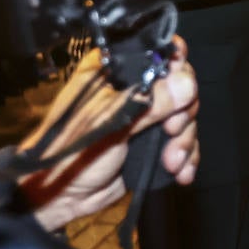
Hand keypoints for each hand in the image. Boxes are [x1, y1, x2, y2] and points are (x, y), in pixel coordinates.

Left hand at [17, 39, 199, 231]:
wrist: (61, 197)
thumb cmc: (72, 150)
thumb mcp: (110, 121)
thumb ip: (150, 101)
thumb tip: (187, 84)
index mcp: (117, 69)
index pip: (158, 51)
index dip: (177, 66)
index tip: (183, 89)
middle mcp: (134, 86)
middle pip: (181, 83)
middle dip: (183, 112)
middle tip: (172, 130)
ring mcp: (145, 114)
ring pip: (185, 114)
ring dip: (185, 140)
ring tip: (172, 162)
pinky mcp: (153, 140)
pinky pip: (183, 140)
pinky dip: (187, 156)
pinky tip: (181, 172)